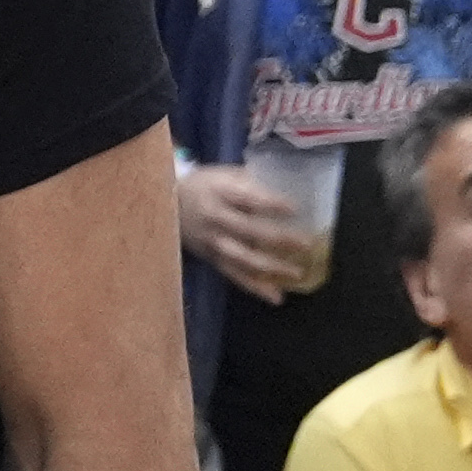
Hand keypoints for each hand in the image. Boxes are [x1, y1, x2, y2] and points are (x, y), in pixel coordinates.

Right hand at [176, 161, 322, 302]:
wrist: (165, 202)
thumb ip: (251, 183)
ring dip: (271, 267)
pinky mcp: (211, 259)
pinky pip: (234, 274)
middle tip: (306, 244)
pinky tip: (275, 297)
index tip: (295, 209)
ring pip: (242, 258)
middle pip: (248, 231)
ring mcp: (212, 241)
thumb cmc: (203, 185)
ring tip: (296, 273)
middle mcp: (214, 218)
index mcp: (219, 192)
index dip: (270, 204)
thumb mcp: (223, 174)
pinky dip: (255, 287)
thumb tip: (288, 191)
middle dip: (278, 239)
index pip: (247, 198)